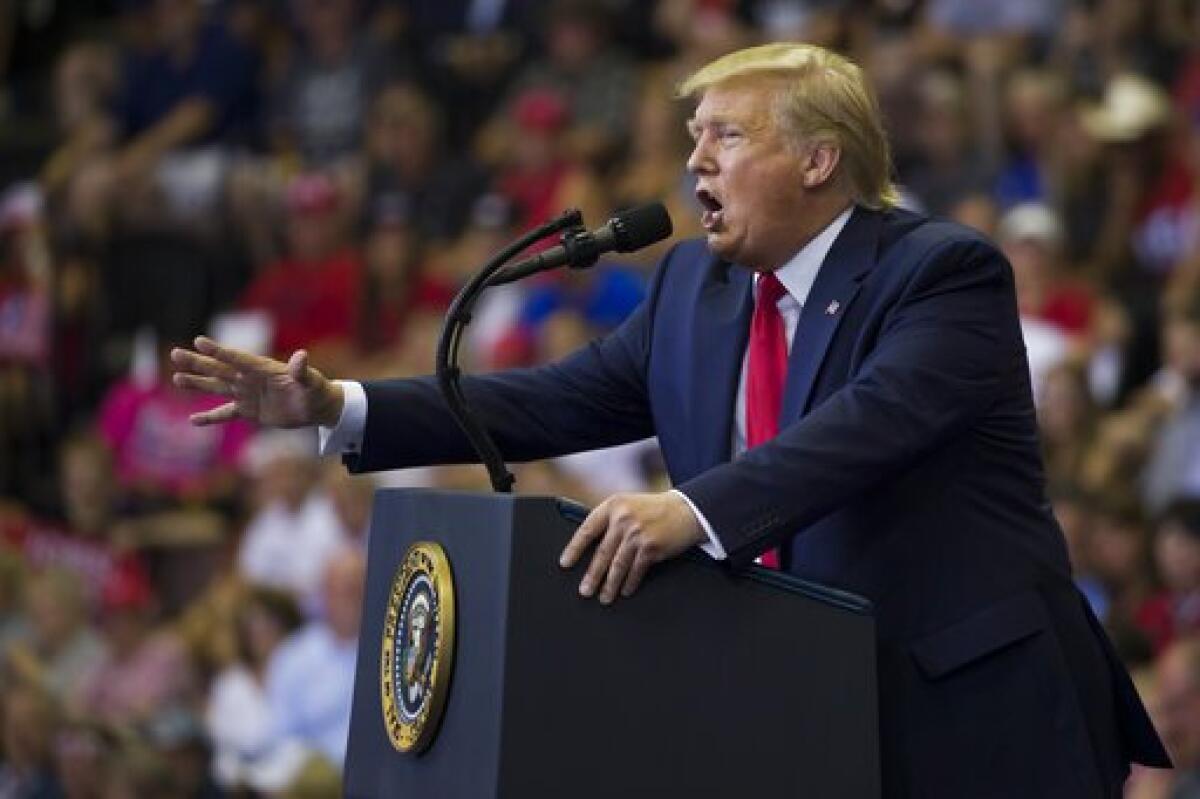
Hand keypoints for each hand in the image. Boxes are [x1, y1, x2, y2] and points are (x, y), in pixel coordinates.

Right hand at [170, 336, 343, 426]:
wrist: (316, 407)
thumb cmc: (316, 390)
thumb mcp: (311, 381)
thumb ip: (302, 370)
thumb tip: (301, 356)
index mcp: (263, 368)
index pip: (238, 358)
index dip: (219, 351)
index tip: (199, 341)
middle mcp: (250, 379)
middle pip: (220, 369)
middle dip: (198, 362)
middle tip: (175, 353)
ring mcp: (247, 394)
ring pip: (217, 387)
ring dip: (198, 383)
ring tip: (176, 378)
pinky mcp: (249, 411)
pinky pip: (226, 414)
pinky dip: (211, 417)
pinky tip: (193, 420)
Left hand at [559, 491, 704, 604]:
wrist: (685, 510)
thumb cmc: (654, 510)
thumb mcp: (628, 506)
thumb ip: (610, 521)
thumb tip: (590, 547)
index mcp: (613, 506)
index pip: (587, 529)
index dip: (574, 548)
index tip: (565, 563)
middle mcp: (623, 519)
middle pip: (601, 553)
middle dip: (591, 575)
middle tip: (584, 590)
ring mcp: (637, 533)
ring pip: (617, 566)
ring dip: (609, 585)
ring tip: (603, 597)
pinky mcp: (651, 547)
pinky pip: (636, 570)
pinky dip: (629, 583)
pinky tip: (625, 591)